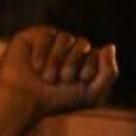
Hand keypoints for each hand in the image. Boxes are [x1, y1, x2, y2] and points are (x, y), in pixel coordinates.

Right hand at [0, 26, 117, 121]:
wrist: (25, 101)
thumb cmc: (58, 100)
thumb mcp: (91, 94)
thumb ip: (109, 73)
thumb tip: (110, 46)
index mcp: (84, 62)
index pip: (98, 54)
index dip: (89, 68)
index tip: (78, 82)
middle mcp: (69, 49)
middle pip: (83, 43)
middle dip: (72, 65)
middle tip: (60, 80)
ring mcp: (51, 41)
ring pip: (65, 38)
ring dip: (56, 61)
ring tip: (46, 77)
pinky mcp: (33, 35)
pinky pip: (47, 34)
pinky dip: (41, 53)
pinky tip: (33, 66)